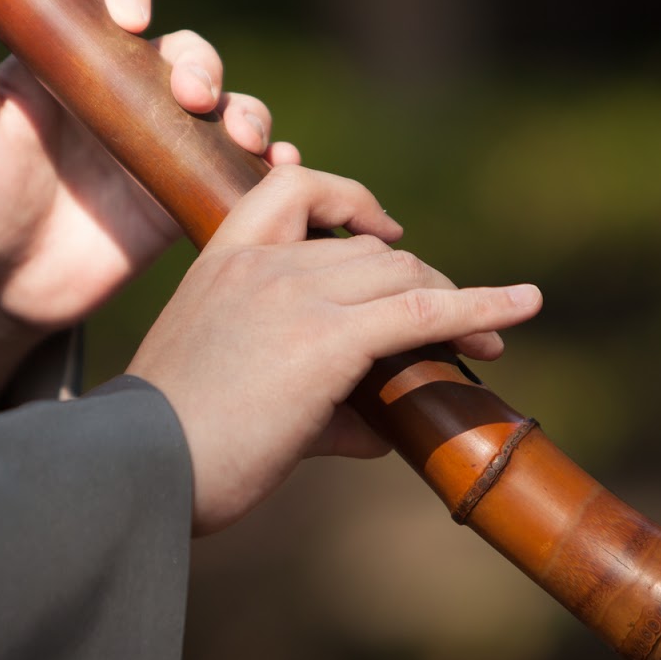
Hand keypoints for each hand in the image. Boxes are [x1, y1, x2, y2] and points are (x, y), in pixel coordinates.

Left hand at [0, 0, 298, 411]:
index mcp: (69, 56)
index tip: (129, 19)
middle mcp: (123, 88)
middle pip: (182, 49)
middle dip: (200, 62)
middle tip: (192, 95)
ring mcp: (159, 140)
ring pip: (223, 104)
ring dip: (244, 111)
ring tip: (245, 138)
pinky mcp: (181, 193)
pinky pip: (236, 169)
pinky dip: (267, 163)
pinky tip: (279, 167)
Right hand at [126, 165, 543, 534]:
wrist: (137, 469)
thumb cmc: (171, 446)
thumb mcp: (234, 394)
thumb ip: (311, 399)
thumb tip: (380, 431)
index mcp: (221, 260)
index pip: (293, 189)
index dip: (349, 199)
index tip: (382, 231)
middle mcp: (260, 263)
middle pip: (371, 250)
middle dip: (422, 280)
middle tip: (461, 323)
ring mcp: (294, 295)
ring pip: (402, 276)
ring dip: (456, 303)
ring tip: (491, 340)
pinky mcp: (327, 339)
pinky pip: (424, 311)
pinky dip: (483, 306)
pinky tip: (523, 308)